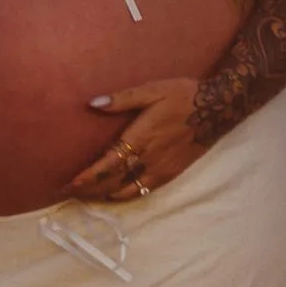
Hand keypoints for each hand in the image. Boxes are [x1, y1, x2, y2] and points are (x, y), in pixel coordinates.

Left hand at [68, 76, 204, 203]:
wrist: (217, 110)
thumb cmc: (182, 95)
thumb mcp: (152, 90)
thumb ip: (122, 99)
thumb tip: (93, 103)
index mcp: (141, 137)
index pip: (109, 164)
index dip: (88, 177)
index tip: (70, 184)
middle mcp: (149, 158)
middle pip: (114, 182)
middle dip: (90, 190)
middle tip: (68, 193)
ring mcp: (161, 169)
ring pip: (127, 191)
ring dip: (104, 195)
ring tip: (86, 196)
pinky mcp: (170, 174)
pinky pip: (143, 192)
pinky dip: (125, 196)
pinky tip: (115, 194)